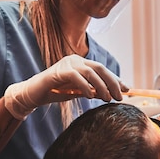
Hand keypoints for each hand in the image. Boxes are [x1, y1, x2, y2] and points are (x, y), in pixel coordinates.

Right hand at [4, 55, 126, 119]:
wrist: (33, 94)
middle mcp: (75, 60)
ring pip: (90, 72)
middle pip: (99, 68)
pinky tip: (91, 96)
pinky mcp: (59, 71)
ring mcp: (67, 64)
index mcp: (80, 62)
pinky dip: (85, 86)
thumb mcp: (77, 92)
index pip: (102, 69)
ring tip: (108, 98)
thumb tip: (109, 94)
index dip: (115, 79)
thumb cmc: (55, 92)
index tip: (126, 89)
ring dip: (102, 86)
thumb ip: (91, 90)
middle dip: (112, 82)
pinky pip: (76, 77)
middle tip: (119, 96)